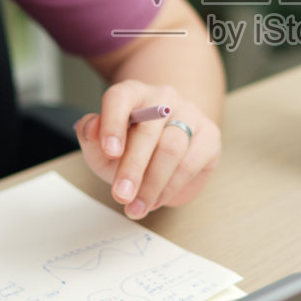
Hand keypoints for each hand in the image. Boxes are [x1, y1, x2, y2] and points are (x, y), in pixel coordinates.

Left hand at [74, 80, 221, 219]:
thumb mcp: (102, 149)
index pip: (120, 98)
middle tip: (121, 195)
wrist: (165, 154)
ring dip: (153, 183)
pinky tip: (157, 200)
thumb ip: (92, 139)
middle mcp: (162, 98)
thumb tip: (90, 127)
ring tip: (137, 207)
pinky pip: (191, 162)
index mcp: (133, 93)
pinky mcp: (209, 134)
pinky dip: (171, 187)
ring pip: (172, 147)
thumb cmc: (130, 148)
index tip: (110, 152)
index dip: (113, 123)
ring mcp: (189, 113)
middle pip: (147, 129)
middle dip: (133, 168)